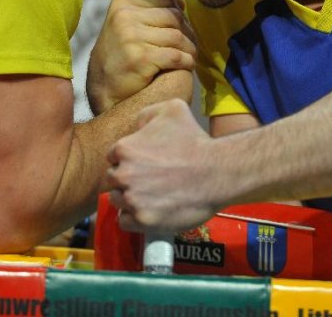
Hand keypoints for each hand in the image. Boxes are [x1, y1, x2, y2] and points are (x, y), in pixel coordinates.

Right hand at [87, 0, 195, 114]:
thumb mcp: (125, 25)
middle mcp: (125, 17)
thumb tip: (181, 3)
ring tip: (190, 56)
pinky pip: (176, 56)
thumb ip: (149, 13)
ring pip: (177, 36)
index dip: (180, 12)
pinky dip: (186, 61)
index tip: (183, 27)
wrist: (103, 89)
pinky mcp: (141, 58)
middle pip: (174, 17)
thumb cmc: (119, 56)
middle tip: (190, 45)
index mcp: (122, 4)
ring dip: (189, 48)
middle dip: (188, 32)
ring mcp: (132, 37)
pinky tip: (187, 66)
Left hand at [105, 99, 218, 231]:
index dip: (128, 160)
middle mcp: (124, 174)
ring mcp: (133, 199)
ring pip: (117, 200)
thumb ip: (147, 115)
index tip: (143, 163)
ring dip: (129, 198)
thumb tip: (136, 129)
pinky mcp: (143, 220)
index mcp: (125, 148)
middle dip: (127, 178)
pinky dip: (134, 218)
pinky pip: (125, 222)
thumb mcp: (172, 109)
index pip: (113, 157)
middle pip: (113, 179)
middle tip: (148, 180)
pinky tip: (148, 210)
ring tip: (150, 196)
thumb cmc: (196, 140)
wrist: (218, 172)